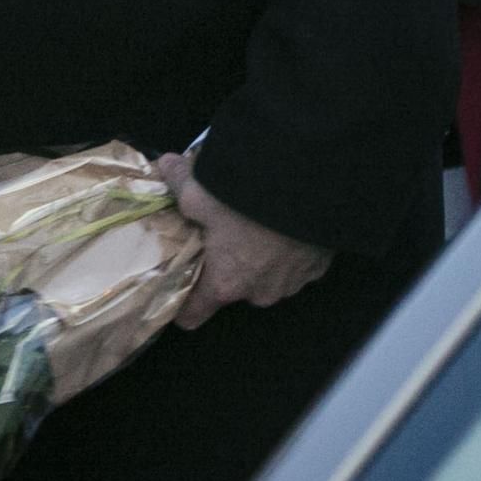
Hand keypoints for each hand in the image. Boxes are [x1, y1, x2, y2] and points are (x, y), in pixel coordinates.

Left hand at [156, 151, 330, 329]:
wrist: (310, 190)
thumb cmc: (246, 201)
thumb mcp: (201, 191)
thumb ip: (178, 183)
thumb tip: (164, 165)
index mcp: (224, 284)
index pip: (193, 316)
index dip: (182, 301)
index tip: (179, 281)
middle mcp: (258, 294)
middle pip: (232, 289)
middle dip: (226, 266)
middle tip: (224, 234)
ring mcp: (290, 284)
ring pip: (266, 278)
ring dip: (261, 259)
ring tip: (260, 225)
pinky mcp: (316, 269)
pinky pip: (295, 266)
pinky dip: (289, 251)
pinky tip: (287, 224)